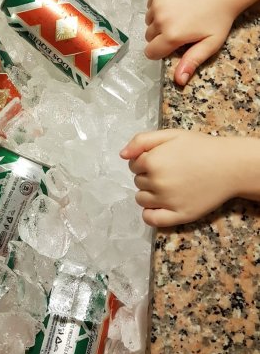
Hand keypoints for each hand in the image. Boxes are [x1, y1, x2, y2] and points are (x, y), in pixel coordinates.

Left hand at [120, 129, 239, 226]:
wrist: (230, 165)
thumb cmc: (200, 147)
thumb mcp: (170, 134)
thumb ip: (142, 141)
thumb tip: (122, 155)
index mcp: (152, 161)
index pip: (133, 164)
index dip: (144, 160)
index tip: (160, 159)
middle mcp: (157, 183)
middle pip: (137, 181)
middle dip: (148, 176)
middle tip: (169, 171)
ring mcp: (167, 201)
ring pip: (141, 199)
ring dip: (149, 193)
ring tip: (168, 186)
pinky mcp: (179, 215)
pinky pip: (151, 219)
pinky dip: (150, 214)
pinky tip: (158, 206)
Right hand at [145, 0, 236, 84]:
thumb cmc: (219, 17)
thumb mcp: (210, 44)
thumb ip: (192, 61)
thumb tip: (179, 80)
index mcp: (172, 35)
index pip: (150, 52)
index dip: (161, 51)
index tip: (173, 45)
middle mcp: (161, 19)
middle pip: (148, 36)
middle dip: (160, 36)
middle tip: (180, 29)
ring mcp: (158, 3)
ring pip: (148, 21)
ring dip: (158, 21)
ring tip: (178, 16)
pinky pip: (150, 6)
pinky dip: (158, 7)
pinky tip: (175, 5)